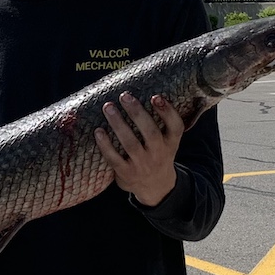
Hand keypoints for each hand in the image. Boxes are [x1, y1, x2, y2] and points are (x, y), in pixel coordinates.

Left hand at [94, 92, 182, 206]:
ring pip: (130, 143)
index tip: (156, 97)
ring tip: (108, 106)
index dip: (167, 112)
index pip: (175, 126)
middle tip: (124, 96)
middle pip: (150, 132)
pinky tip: (98, 131)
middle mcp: (159, 153)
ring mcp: (142, 165)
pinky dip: (105, 145)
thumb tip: (144, 87)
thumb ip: (162, 122)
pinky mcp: (126, 173)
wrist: (155, 186)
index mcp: (171, 143)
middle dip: (137, 113)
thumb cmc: (158, 153)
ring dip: (118, 124)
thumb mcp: (168, 141)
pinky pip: (114, 158)